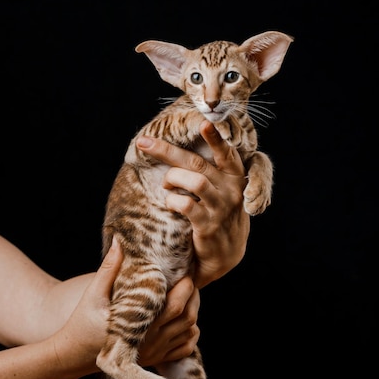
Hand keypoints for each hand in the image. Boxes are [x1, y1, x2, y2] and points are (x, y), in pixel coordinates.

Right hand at [54, 242, 199, 372]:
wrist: (75, 354)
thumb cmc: (82, 321)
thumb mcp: (93, 293)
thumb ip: (108, 268)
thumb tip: (119, 241)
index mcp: (138, 324)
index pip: (175, 305)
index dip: (185, 286)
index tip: (185, 270)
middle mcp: (150, 341)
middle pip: (188, 317)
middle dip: (193, 295)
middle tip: (189, 278)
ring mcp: (155, 352)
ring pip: (189, 332)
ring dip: (193, 312)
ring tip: (188, 294)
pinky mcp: (155, 359)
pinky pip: (185, 348)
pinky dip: (191, 333)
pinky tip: (184, 318)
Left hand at [137, 120, 249, 287]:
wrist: (226, 256)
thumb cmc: (218, 216)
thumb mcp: (223, 192)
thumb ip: (211, 172)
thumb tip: (180, 150)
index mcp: (235, 177)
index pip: (227, 153)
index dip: (216, 138)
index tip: (204, 122)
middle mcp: (231, 190)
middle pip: (198, 163)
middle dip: (167, 151)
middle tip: (143, 142)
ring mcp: (221, 208)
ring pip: (195, 180)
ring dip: (172, 179)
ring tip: (166, 185)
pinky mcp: (208, 225)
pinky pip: (186, 205)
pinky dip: (172, 201)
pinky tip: (170, 203)